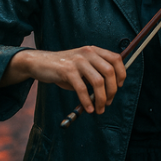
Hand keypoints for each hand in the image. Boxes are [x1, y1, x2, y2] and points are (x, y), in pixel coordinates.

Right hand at [8, 46, 125, 113]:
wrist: (39, 63)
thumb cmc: (64, 69)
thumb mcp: (83, 67)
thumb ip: (96, 75)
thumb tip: (109, 94)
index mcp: (94, 50)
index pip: (116, 59)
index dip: (121, 74)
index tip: (119, 87)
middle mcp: (88, 53)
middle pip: (109, 72)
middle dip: (112, 90)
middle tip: (108, 102)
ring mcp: (77, 61)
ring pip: (98, 81)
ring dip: (102, 98)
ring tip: (100, 109)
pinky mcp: (66, 70)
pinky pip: (82, 88)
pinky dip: (87, 101)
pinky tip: (89, 109)